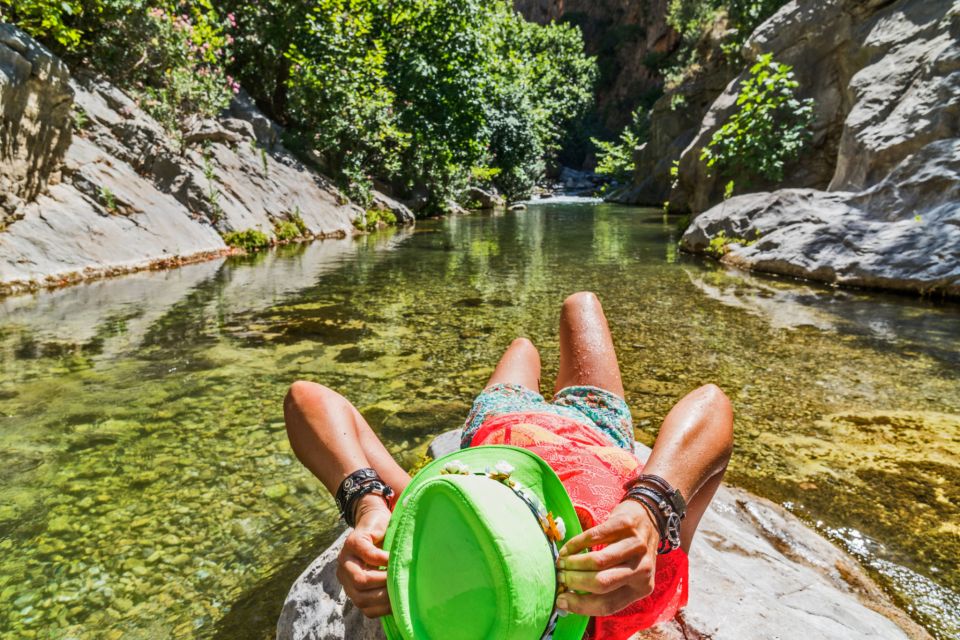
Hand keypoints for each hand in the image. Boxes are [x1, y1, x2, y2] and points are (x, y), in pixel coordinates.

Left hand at [336, 494, 391, 617]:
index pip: (364, 606)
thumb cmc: (386, 548)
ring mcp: (346, 557)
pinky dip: (382, 559)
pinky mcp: (353, 541)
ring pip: (360, 580)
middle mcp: (344, 574)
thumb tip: (404, 607)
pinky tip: (393, 558)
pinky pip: (367, 555)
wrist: (376, 518)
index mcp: (351, 586)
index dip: (383, 608)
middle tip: (402, 590)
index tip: (400, 605)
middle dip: (383, 596)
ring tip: (398, 575)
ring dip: (382, 580)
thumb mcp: (384, 571)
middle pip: (360, 597)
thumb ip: (387, 587)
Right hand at [555, 500, 659, 615]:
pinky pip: (594, 536)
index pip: (608, 605)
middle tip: (560, 577)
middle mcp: (642, 569)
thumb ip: (607, 588)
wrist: (649, 519)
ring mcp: (635, 546)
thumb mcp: (628, 575)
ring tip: (561, 563)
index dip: (580, 605)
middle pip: (601, 583)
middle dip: (574, 582)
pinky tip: (567, 549)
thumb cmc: (632, 553)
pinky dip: (576, 544)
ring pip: (597, 561)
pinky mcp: (625, 525)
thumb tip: (568, 600)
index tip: (561, 600)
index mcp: (642, 588)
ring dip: (573, 563)